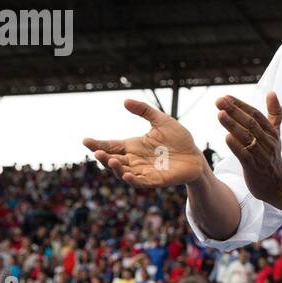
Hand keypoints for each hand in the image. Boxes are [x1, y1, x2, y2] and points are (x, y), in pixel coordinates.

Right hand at [83, 99, 204, 188]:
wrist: (196, 156)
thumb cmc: (179, 139)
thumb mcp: (162, 121)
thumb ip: (145, 111)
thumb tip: (125, 101)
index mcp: (133, 146)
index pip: (110, 145)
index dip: (98, 144)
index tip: (85, 140)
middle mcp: (134, 160)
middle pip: (113, 160)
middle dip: (103, 157)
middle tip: (97, 152)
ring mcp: (143, 171)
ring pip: (123, 172)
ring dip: (115, 168)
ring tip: (111, 160)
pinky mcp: (155, 180)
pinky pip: (140, 182)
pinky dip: (133, 179)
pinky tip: (128, 175)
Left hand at [215, 93, 281, 209]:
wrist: (279, 186)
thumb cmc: (272, 158)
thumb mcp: (275, 134)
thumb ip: (274, 114)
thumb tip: (272, 93)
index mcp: (271, 132)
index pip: (255, 114)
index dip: (241, 105)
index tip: (226, 97)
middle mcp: (268, 142)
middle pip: (251, 123)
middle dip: (234, 111)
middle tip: (219, 101)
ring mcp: (262, 155)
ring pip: (247, 138)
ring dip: (233, 125)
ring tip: (220, 114)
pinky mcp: (255, 168)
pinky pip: (246, 156)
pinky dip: (237, 147)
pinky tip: (227, 138)